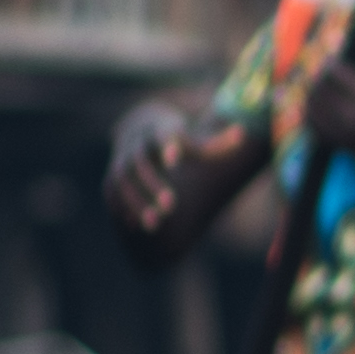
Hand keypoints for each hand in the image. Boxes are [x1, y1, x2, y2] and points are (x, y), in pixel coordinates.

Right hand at [108, 101, 242, 231]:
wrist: (140, 127)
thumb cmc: (176, 138)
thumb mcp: (193, 139)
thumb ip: (215, 143)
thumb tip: (242, 135)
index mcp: (159, 131)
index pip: (161, 137)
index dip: (168, 147)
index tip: (175, 160)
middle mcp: (136, 144)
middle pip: (139, 163)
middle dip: (152, 184)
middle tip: (170, 206)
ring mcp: (120, 159)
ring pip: (122, 179)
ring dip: (136, 201)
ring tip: (154, 226)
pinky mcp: (112, 175)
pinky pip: (112, 191)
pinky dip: (121, 207)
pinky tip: (134, 226)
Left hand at [285, 56, 354, 161]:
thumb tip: (354, 49)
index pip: (335, 74)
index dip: (330, 64)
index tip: (331, 60)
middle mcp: (354, 118)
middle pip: (320, 90)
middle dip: (320, 78)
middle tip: (323, 73)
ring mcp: (345, 133)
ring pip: (312, 107)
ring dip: (312, 94)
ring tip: (318, 87)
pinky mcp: (340, 143)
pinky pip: (312, 126)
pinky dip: (310, 114)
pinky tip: (315, 105)